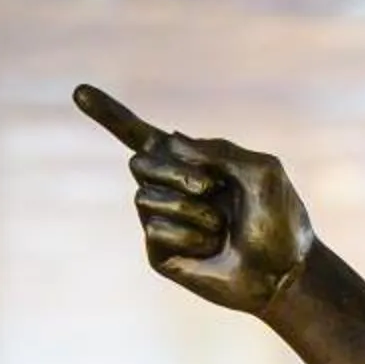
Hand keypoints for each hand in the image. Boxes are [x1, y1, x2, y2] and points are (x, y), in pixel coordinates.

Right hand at [74, 83, 315, 315]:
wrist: (286, 272)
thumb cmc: (280, 221)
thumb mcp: (261, 170)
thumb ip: (218, 148)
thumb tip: (168, 139)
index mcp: (192, 163)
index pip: (141, 135)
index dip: (110, 114)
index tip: (78, 91)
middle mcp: (170, 188)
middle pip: (140, 162)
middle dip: (177, 172)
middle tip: (211, 187)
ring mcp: (161, 220)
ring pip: (145, 197)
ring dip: (190, 208)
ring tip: (221, 225)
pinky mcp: (159, 251)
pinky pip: (155, 228)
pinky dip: (190, 234)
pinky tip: (211, 245)